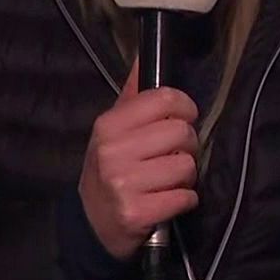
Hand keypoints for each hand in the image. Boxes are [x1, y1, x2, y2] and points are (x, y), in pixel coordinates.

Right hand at [78, 60, 200, 260]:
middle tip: (175, 155)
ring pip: (187, 166)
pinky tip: (168, 200)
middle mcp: (113, 151)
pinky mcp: (137, 213)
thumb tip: (145, 56)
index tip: (183, 118)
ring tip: (169, 180)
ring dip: (186, 176)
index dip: (185, 108)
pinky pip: (185, 197)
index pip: (165, 99)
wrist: (91, 224)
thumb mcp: (112, 131)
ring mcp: (124, 184)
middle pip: (182, 132)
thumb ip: (133, 95)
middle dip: (188, 146)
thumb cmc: (109, 170)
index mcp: (109, 125)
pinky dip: (184, 200)